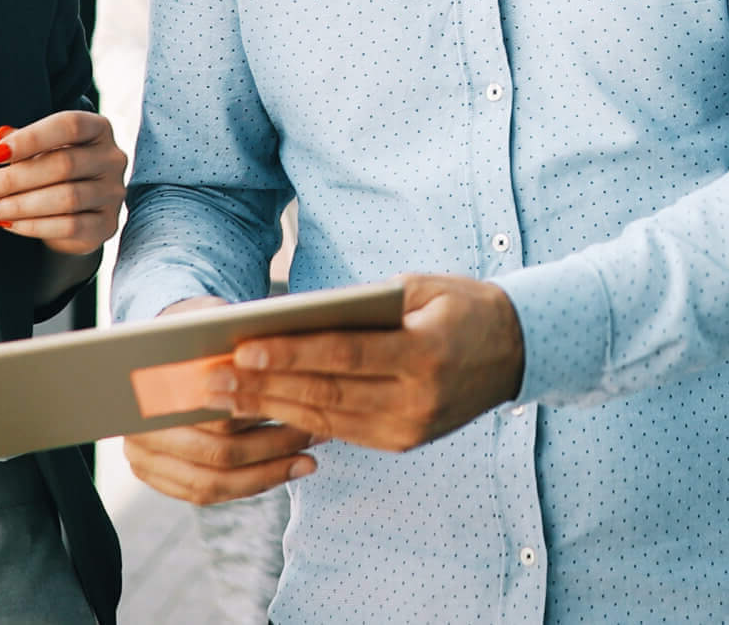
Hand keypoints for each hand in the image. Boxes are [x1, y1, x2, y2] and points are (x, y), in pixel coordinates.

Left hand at [0, 111, 125, 253]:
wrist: (78, 212)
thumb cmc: (56, 171)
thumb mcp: (40, 149)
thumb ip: (23, 141)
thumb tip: (1, 135)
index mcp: (98, 128)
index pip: (68, 126)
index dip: (29, 139)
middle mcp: (112, 158)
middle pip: (63, 165)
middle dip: (12, 179)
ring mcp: (112, 193)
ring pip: (66, 198)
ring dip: (18, 205)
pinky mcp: (107, 225)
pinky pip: (69, 226)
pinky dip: (32, 226)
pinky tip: (6, 223)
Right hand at [121, 297, 321, 505]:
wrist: (155, 352)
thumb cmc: (189, 331)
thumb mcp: (205, 317)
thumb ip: (224, 325)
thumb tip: (253, 333)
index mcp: (148, 392)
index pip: (214, 415)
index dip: (263, 414)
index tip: (302, 408)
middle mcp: (138, 433)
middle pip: (217, 453)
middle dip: (273, 447)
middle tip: (314, 434)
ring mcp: (144, 461)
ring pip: (213, 483)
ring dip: (267, 474)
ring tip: (307, 460)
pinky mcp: (158, 479)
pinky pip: (207, 493)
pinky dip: (247, 486)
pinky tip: (282, 472)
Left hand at [211, 275, 524, 452]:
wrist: (516, 350)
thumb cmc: (460, 306)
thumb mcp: (420, 288)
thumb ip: (364, 306)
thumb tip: (294, 320)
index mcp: (424, 353)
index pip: (344, 355)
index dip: (290, 353)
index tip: (242, 347)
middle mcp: (416, 400)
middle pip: (326, 392)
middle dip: (264, 386)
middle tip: (212, 377)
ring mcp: (409, 428)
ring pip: (327, 418)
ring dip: (270, 407)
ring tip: (224, 395)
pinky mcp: (402, 442)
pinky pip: (341, 430)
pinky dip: (298, 418)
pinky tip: (262, 407)